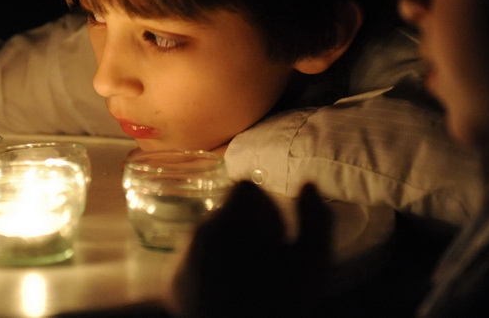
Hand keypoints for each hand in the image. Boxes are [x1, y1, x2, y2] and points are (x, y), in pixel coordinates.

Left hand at [170, 181, 332, 316]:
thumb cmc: (281, 305)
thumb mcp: (313, 262)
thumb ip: (316, 217)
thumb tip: (309, 184)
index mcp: (230, 219)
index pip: (246, 187)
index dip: (267, 207)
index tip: (278, 237)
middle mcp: (198, 230)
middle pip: (227, 212)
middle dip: (249, 229)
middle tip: (269, 264)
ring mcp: (181, 257)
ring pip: (210, 237)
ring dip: (230, 250)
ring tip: (251, 283)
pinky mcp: (172, 284)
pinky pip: (194, 260)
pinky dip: (211, 269)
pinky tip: (229, 295)